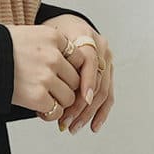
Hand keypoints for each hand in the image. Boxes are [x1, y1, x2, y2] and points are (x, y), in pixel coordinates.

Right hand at [7, 21, 83, 118]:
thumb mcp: (30, 34)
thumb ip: (52, 45)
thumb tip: (70, 60)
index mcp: (54, 37)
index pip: (79, 58)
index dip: (71, 69)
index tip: (62, 75)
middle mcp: (54, 56)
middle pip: (76, 79)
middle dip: (66, 87)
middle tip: (52, 91)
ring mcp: (46, 77)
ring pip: (69, 97)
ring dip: (59, 101)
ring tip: (45, 99)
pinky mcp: (37, 96)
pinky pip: (56, 110)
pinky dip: (50, 113)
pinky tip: (39, 108)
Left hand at [45, 16, 113, 133]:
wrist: (66, 26)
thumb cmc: (54, 33)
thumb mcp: (48, 40)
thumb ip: (51, 57)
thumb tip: (45, 87)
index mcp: (86, 36)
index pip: (90, 61)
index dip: (86, 81)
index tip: (81, 99)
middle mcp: (101, 49)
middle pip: (97, 81)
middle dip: (82, 105)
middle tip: (66, 121)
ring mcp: (107, 62)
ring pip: (103, 92)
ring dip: (88, 113)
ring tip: (73, 127)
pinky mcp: (108, 74)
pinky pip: (108, 96)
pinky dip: (101, 113)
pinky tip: (93, 126)